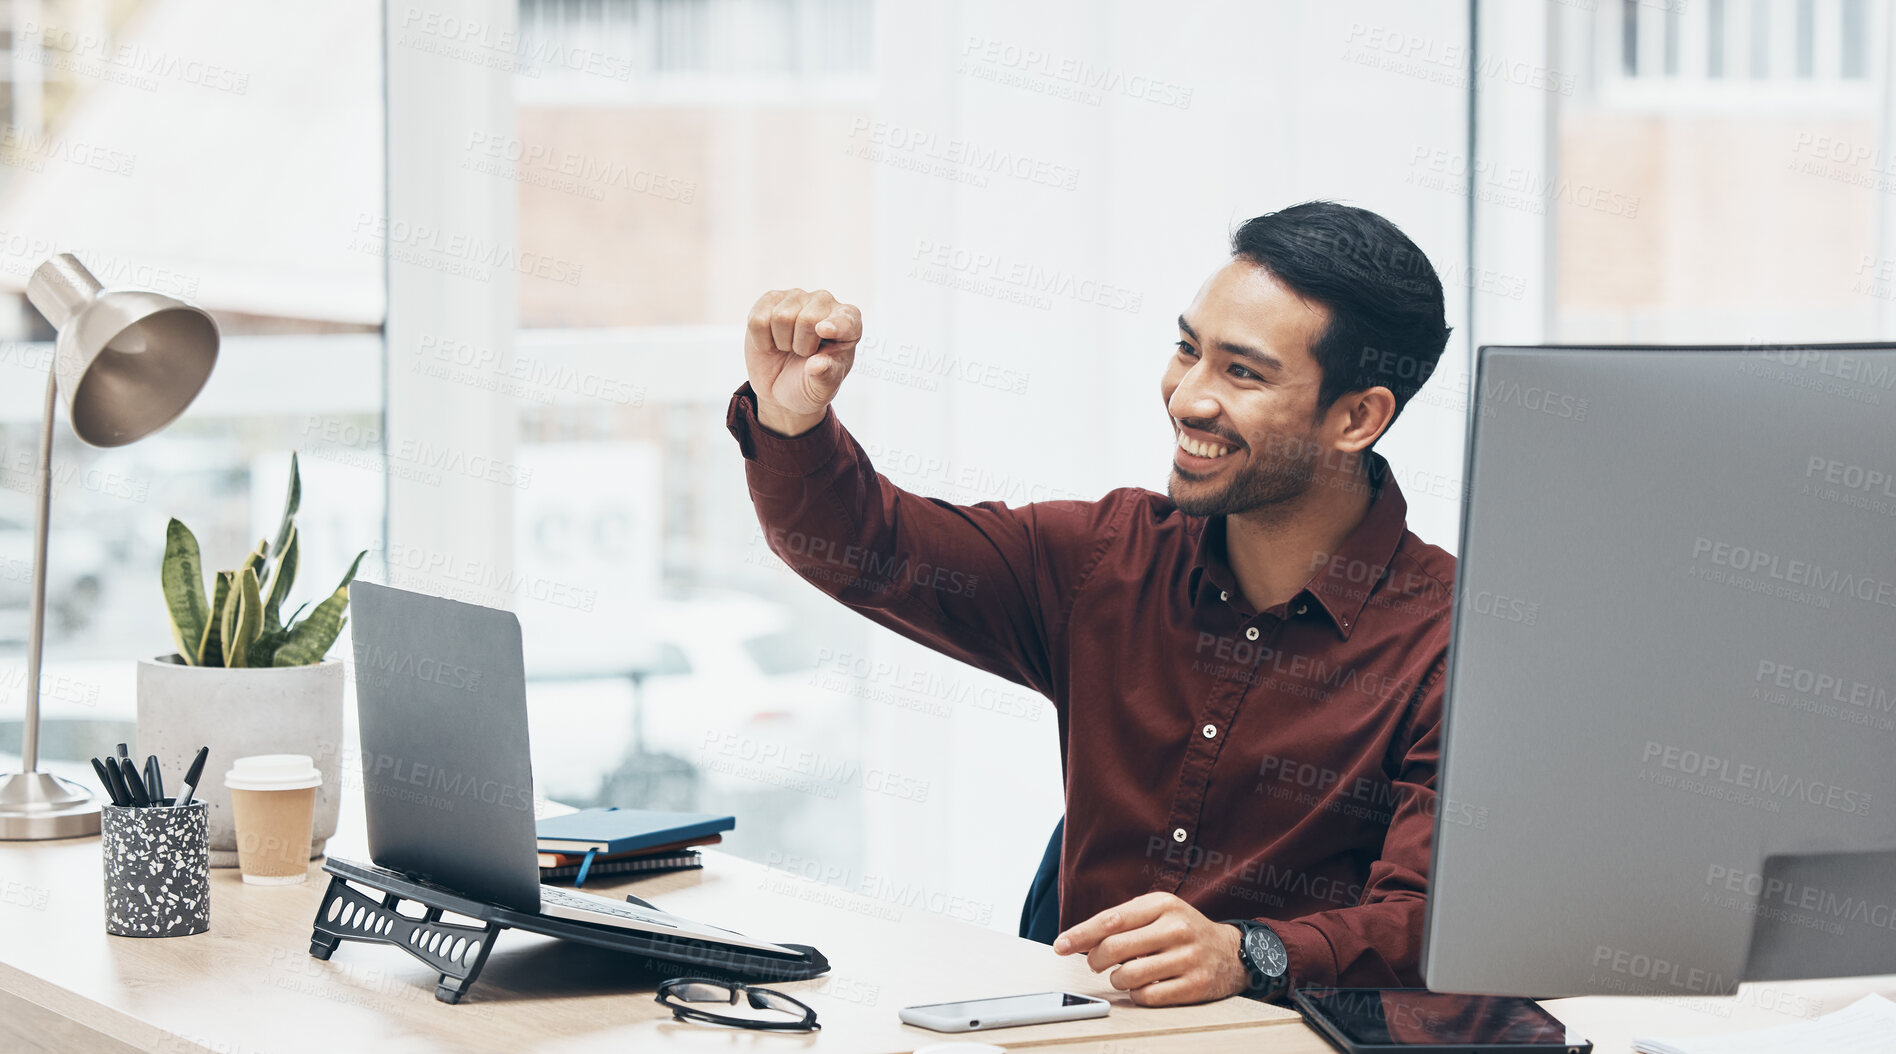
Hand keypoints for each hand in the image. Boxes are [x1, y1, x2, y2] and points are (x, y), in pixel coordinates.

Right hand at [744, 288, 861, 436]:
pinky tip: (772, 342)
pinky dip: (761, 339)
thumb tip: (819, 364)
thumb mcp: (821, 390)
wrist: (779, 386)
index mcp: (848, 326)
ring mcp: (797, 298)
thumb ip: (825, 379)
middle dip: (800, 346)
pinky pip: (758, 319)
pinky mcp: (770, 300)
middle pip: (808, 319)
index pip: (847, 319)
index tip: (824, 331)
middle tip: (802, 354)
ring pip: (781, 317)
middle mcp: (825, 304)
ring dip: (781, 342)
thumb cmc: (808, 384)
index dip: (836, 324)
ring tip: (788, 347)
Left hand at [1052, 892, 1251, 1005]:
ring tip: (1124, 974)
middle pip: (1114, 948)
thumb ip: (1123, 921)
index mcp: (1163, 904)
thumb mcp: (1159, 912)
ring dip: (1116, 979)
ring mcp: (1187, 957)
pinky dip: (1136, 994)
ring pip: (1127, 975)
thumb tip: (1079, 940)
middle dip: (1095, 960)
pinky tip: (1143, 986)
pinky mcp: (1194, 985)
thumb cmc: (1183, 931)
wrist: (1232, 952)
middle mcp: (1176, 928)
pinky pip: (1147, 996)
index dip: (1080, 935)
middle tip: (1096, 963)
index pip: (1111, 920)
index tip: (1060, 946)